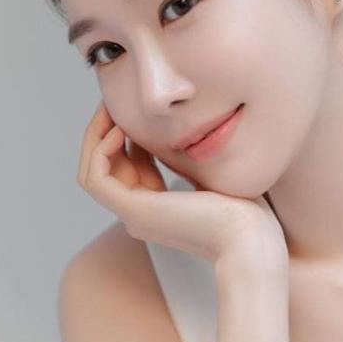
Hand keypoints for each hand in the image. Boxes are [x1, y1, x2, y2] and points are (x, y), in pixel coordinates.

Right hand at [77, 100, 288, 265]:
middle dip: (104, 132)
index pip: (127, 168)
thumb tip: (182, 132)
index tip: (137, 111)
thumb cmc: (245, 211)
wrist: (251, 239)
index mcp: (157, 209)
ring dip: (96, 138)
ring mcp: (133, 215)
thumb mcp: (210, 174)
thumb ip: (190, 158)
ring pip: (92, 174)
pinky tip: (120, 129)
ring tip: (110, 110)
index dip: (128, 136)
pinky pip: (96, 178)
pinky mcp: (133, 210)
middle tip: (110, 102)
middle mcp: (139, 214)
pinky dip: (100, 150)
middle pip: (104, 169)